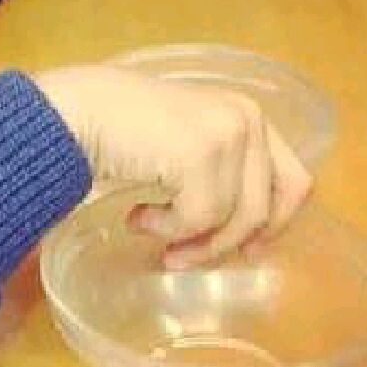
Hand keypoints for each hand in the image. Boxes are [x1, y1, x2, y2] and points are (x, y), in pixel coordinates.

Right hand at [33, 65, 312, 269]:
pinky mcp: (202, 156)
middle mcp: (246, 119)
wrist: (74, 112)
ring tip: (144, 227)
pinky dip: (167, 228)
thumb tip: (246, 236)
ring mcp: (227, 135)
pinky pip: (199, 219)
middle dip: (226, 241)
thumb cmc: (115, 127)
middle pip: (265, 209)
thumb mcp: (182, 143)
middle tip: (185, 255)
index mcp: (246, 113)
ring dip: (188, 238)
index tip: (243, 251)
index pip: (293, 181)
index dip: (274, 224)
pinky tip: (136, 215)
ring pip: (233, 220)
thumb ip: (217, 170)